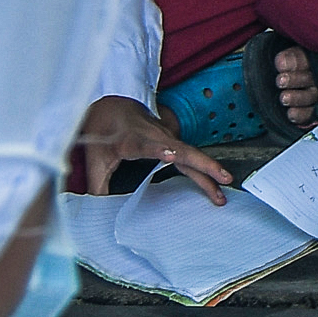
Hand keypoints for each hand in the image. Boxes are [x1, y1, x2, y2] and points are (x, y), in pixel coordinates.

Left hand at [74, 93, 232, 203]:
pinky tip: (216, 184)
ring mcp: (167, 138)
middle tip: (222, 181)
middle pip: (184, 151)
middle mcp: (155, 137)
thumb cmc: (104, 130)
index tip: (171, 154)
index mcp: (132, 140)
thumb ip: (97, 183)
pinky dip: (205, 169)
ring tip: (222, 192)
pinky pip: (191, 156)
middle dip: (204, 165)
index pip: (147, 145)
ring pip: (193, 155)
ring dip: (210, 172)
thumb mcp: (95, 157)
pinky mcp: (172, 142)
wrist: (113, 105)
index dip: (159, 150)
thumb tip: (98, 211)